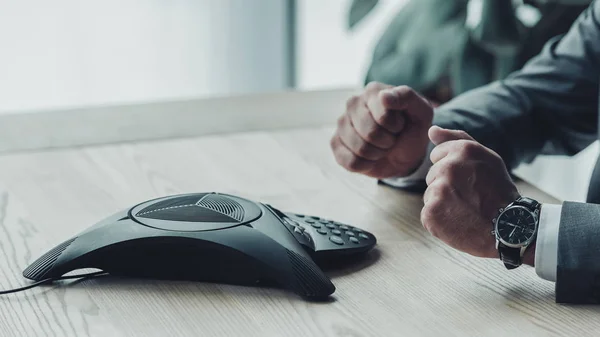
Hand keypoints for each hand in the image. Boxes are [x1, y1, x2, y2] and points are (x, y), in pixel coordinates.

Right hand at [330, 82, 433, 178]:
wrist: (404, 152)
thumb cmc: (412, 128)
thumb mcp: (421, 112)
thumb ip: (406, 97)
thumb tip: (383, 96)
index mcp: (373, 91)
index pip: (383, 116)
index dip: (396, 127)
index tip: (400, 125)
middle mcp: (353, 103)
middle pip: (370, 134)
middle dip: (387, 142)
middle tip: (391, 138)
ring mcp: (341, 123)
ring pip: (360, 149)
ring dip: (377, 154)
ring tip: (382, 147)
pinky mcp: (335, 144)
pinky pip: (350, 162)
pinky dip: (366, 165)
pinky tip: (371, 157)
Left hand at [421, 126, 520, 258]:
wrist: (509, 229)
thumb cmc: (498, 192)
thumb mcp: (486, 158)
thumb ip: (457, 139)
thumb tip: (431, 130)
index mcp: (462, 151)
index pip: (436, 154)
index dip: (452, 168)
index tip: (468, 179)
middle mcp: (447, 168)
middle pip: (432, 174)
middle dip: (446, 184)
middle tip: (469, 196)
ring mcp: (438, 191)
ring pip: (430, 193)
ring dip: (443, 201)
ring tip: (465, 209)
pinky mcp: (431, 212)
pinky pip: (428, 212)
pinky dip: (440, 218)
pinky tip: (457, 221)